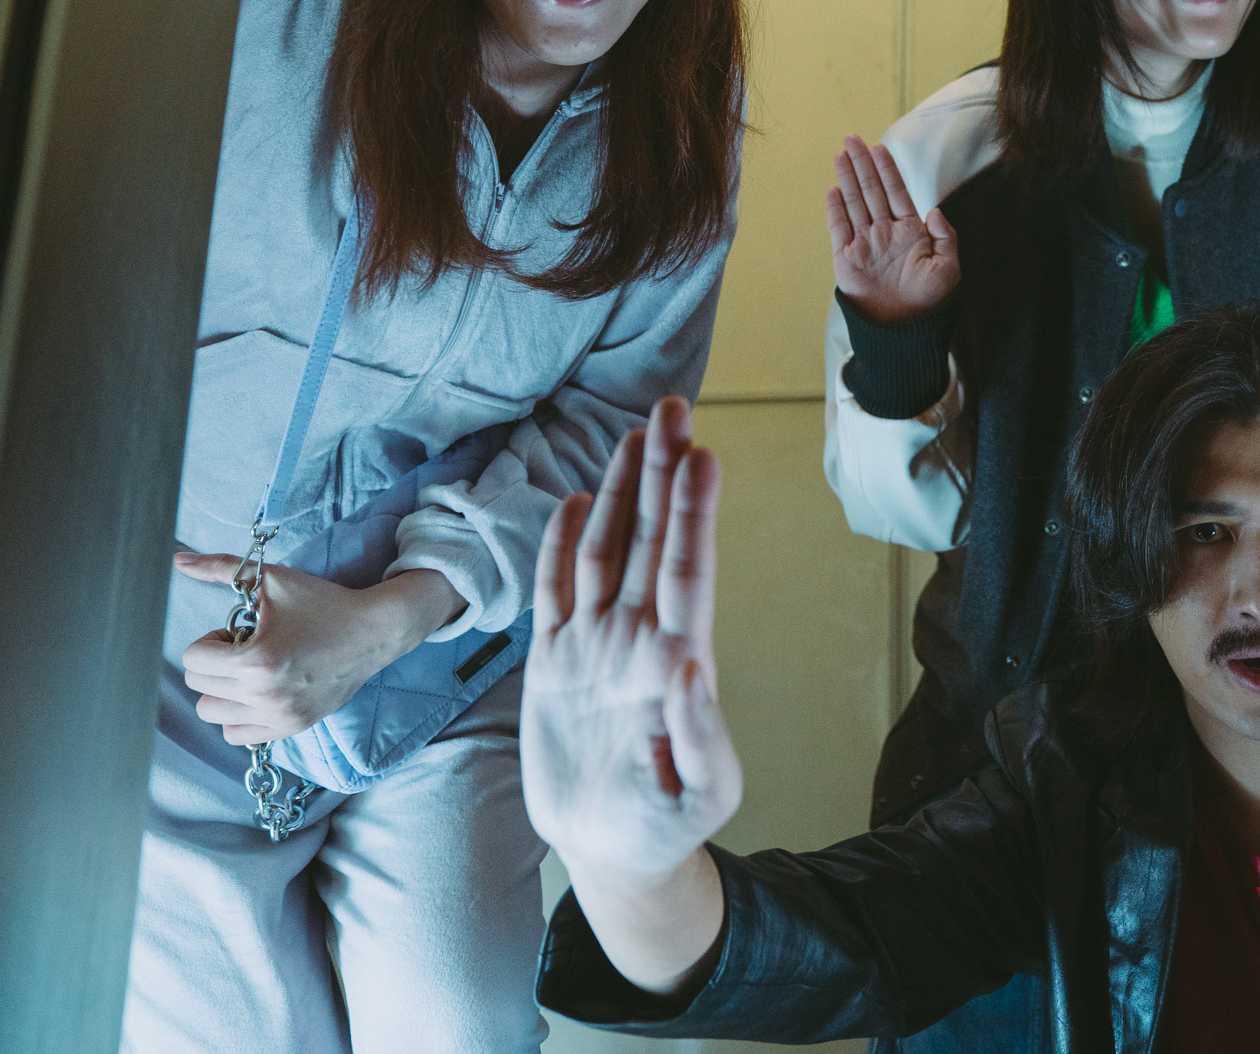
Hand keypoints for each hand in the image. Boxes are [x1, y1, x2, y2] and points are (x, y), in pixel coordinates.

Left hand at [176, 559, 463, 743]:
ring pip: (212, 713)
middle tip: (246, 648)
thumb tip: (177, 560)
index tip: (238, 632)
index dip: (212, 640)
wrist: (374, 632)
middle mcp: (263, 694)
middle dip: (215, 663)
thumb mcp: (272, 580)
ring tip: (251, 672)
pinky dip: (239, 714)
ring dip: (223, 690)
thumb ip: (221, 567)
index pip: (194, 660)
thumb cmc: (323, 603)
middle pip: (199, 687)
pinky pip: (238, 735)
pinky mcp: (291, 726)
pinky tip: (260, 692)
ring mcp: (278, 715)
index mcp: (255, 660)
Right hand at [524, 399, 739, 881]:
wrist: (614, 850)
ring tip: (636, 434)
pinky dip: (563, 545)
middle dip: (663, 475)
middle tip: (674, 409)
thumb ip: (698, 737)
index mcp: (677, 662)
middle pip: (653, 541)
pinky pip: (557, 591)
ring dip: (621, 493)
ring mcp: (597, 645)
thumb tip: (689, 669)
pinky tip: (575, 501)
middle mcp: (639, 639)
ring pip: (608, 551)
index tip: (702, 457)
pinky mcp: (556, 661)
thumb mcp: (698, 793)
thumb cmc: (666, 824)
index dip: (694, 514)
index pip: (688, 572)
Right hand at [827, 135, 958, 325]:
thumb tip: (934, 210)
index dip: (888, 170)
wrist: (902, 330)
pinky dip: (835, 209)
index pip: (897, 193)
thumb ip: (945, 238)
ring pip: (854, 203)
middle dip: (863, 164)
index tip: (880, 148)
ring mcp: (865, 243)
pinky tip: (832, 189)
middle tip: (852, 138)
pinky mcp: (847, 258)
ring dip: (847, 178)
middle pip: (872, 191)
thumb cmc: (928, 301)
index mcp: (910, 232)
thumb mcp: (948, 268)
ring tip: (840, 154)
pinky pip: (839, 228)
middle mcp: (886, 233)